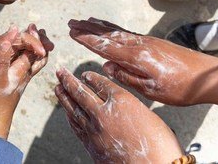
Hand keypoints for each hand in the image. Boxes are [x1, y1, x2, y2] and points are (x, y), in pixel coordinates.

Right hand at [0, 25, 53, 138]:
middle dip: (39, 40)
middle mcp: (27, 72)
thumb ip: (2, 57)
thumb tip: (9, 37)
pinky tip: (22, 53)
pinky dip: (28, 54)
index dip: (35, 37)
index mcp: (23, 69)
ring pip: (35, 59)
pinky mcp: (18, 81)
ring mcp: (24, 77)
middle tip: (34, 27)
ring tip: (32, 35)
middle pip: (39, 54)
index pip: (35, 49)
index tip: (32, 27)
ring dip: (34, 46)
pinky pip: (28, 64)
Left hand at [55, 69, 182, 162]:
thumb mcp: (149, 116)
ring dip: (64, 96)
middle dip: (68, 80)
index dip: (92, 77)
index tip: (85, 74)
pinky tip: (67, 112)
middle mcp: (104, 113)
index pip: (101, 84)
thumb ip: (130, 106)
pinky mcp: (91, 144)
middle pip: (81, 92)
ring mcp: (95, 130)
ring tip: (58, 87)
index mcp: (121, 101)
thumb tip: (119, 104)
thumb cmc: (159, 145)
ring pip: (74, 108)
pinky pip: (76, 126)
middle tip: (60, 72)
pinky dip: (70, 116)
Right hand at [68, 18, 217, 105]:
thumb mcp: (151, 89)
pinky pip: (127, 33)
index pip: (105, 45)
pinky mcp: (152, 43)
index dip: (86, 39)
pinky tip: (110, 30)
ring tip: (85, 21)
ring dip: (99, 26)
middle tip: (71, 22)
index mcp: (136, 56)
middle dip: (88, 29)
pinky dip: (114, 29)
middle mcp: (139, 44)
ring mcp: (146, 42)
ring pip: (117, 31)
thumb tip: (107, 65)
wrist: (208, 76)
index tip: (71, 32)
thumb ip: (126, 76)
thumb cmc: (181, 88)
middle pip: (108, 33)